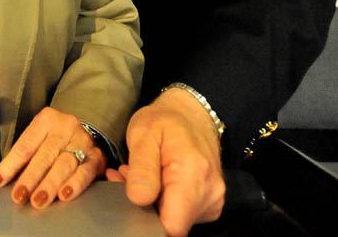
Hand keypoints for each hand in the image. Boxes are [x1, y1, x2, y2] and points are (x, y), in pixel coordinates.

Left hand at [0, 106, 104, 208]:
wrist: (87, 131)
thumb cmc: (56, 139)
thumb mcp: (39, 138)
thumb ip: (24, 156)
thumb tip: (1, 179)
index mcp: (46, 119)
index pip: (25, 145)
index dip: (10, 165)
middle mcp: (65, 127)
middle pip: (45, 155)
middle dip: (30, 177)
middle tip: (19, 195)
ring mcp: (82, 141)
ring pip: (64, 164)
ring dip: (49, 184)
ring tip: (38, 200)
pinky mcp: (97, 157)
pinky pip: (85, 172)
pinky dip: (75, 184)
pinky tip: (64, 195)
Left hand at [105, 88, 225, 236]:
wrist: (192, 113)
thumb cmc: (166, 120)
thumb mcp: (144, 133)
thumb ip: (142, 167)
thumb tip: (138, 199)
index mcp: (194, 175)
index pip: (172, 226)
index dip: (145, 219)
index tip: (129, 195)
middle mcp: (209, 193)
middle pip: (171, 223)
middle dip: (143, 206)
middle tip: (125, 177)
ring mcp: (212, 201)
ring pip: (174, 219)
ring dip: (150, 203)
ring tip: (136, 174)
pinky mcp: (208, 204)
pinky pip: (181, 213)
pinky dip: (161, 201)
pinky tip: (151, 181)